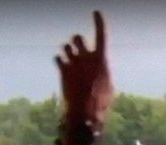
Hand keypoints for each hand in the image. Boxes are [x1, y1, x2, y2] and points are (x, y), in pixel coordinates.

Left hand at [55, 11, 113, 125]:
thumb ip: (101, 71)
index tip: (96, 12)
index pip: (101, 35)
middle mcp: (86, 57)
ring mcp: (73, 62)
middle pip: (78, 37)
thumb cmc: (101, 101)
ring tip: (71, 60)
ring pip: (66, 46)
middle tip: (78, 47)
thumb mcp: (108, 85)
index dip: (99, 22)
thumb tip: (98, 68)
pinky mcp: (63, 70)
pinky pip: (58, 58)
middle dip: (77, 40)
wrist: (85, 111)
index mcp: (101, 59)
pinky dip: (60, 61)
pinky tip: (64, 68)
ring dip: (68, 51)